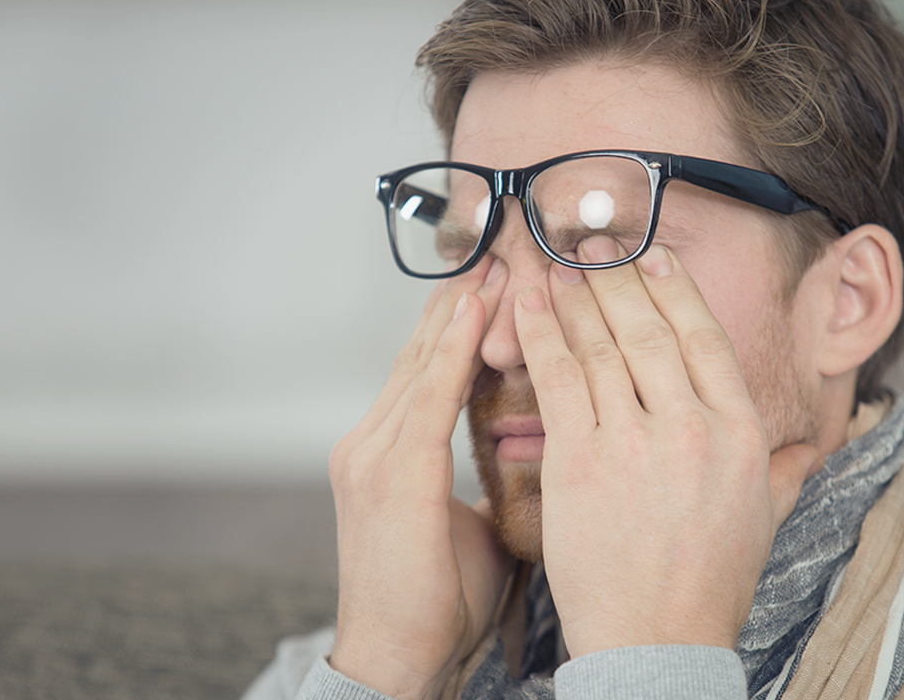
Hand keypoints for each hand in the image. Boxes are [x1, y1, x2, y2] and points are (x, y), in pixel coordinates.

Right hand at [328, 257, 514, 699]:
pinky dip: (454, 347)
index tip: (496, 281)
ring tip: (497, 255)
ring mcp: (373, 452)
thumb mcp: (464, 524)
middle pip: (424, 351)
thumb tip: (532, 454)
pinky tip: (479, 308)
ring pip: (425, 359)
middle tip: (500, 245)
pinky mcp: (390, 472)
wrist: (394, 660)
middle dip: (463, 298)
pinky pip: (429, 394)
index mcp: (387, 453)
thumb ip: (483, 479)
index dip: (460, 323)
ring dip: (464, 306)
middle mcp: (371, 440)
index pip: (429, 370)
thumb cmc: (437, 602)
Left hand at [514, 238, 819, 656]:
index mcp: (738, 433)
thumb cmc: (708, 584)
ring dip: (575, 297)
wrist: (657, 640)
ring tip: (558, 264)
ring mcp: (633, 441)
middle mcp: (690, 427)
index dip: (674, 291)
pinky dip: (540, 335)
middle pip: (648, 330)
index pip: (704, 339)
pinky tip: (529, 305)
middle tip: (594, 244)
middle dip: (617, 279)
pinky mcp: (579, 460)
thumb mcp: (764, 520)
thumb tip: (815, 446)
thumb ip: (786, 471)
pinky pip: (556, 379)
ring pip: (600, 346)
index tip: (652, 258)